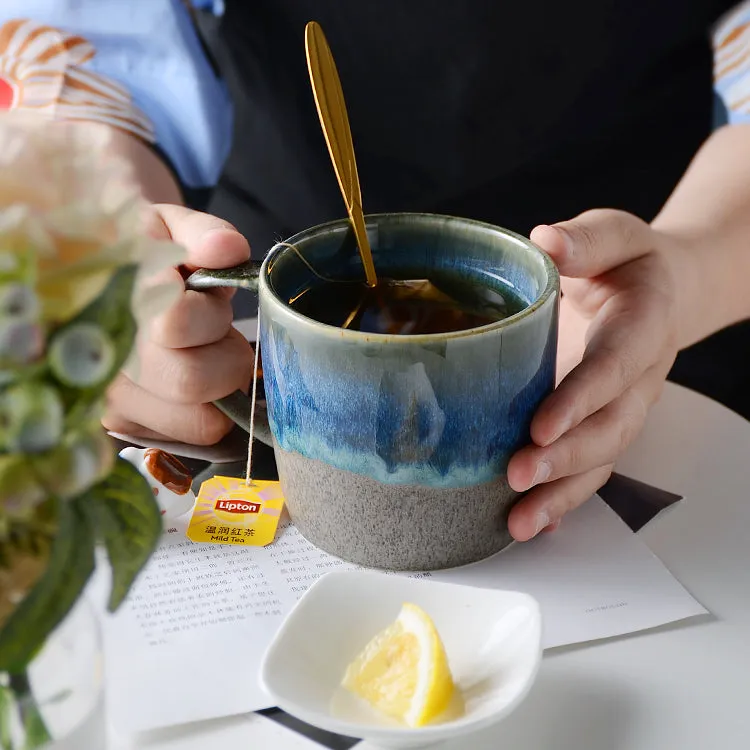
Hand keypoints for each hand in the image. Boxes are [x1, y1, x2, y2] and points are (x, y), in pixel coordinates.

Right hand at [103, 205, 252, 444]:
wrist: (102, 271)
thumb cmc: (147, 250)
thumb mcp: (170, 225)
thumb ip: (203, 233)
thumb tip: (226, 250)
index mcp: (112, 296)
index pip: (175, 323)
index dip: (208, 316)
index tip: (206, 296)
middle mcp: (102, 354)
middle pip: (191, 380)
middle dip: (224, 356)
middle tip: (216, 332)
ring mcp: (110, 396)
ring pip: (199, 419)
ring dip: (220, 388)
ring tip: (202, 354)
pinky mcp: (124, 425)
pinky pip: (192, 434)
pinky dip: (206, 410)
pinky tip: (187, 377)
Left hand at [507, 209, 681, 539]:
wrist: (664, 294)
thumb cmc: (631, 264)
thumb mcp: (615, 235)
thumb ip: (587, 240)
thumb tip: (547, 240)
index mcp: (641, 328)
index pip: (613, 367)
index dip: (581, 399)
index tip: (540, 426)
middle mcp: (636, 380)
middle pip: (609, 430)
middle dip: (565, 459)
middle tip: (518, 476)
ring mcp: (620, 410)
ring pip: (600, 461)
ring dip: (560, 494)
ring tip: (518, 523)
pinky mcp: (600, 425)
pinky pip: (588, 468)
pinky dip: (562, 499)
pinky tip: (532, 524)